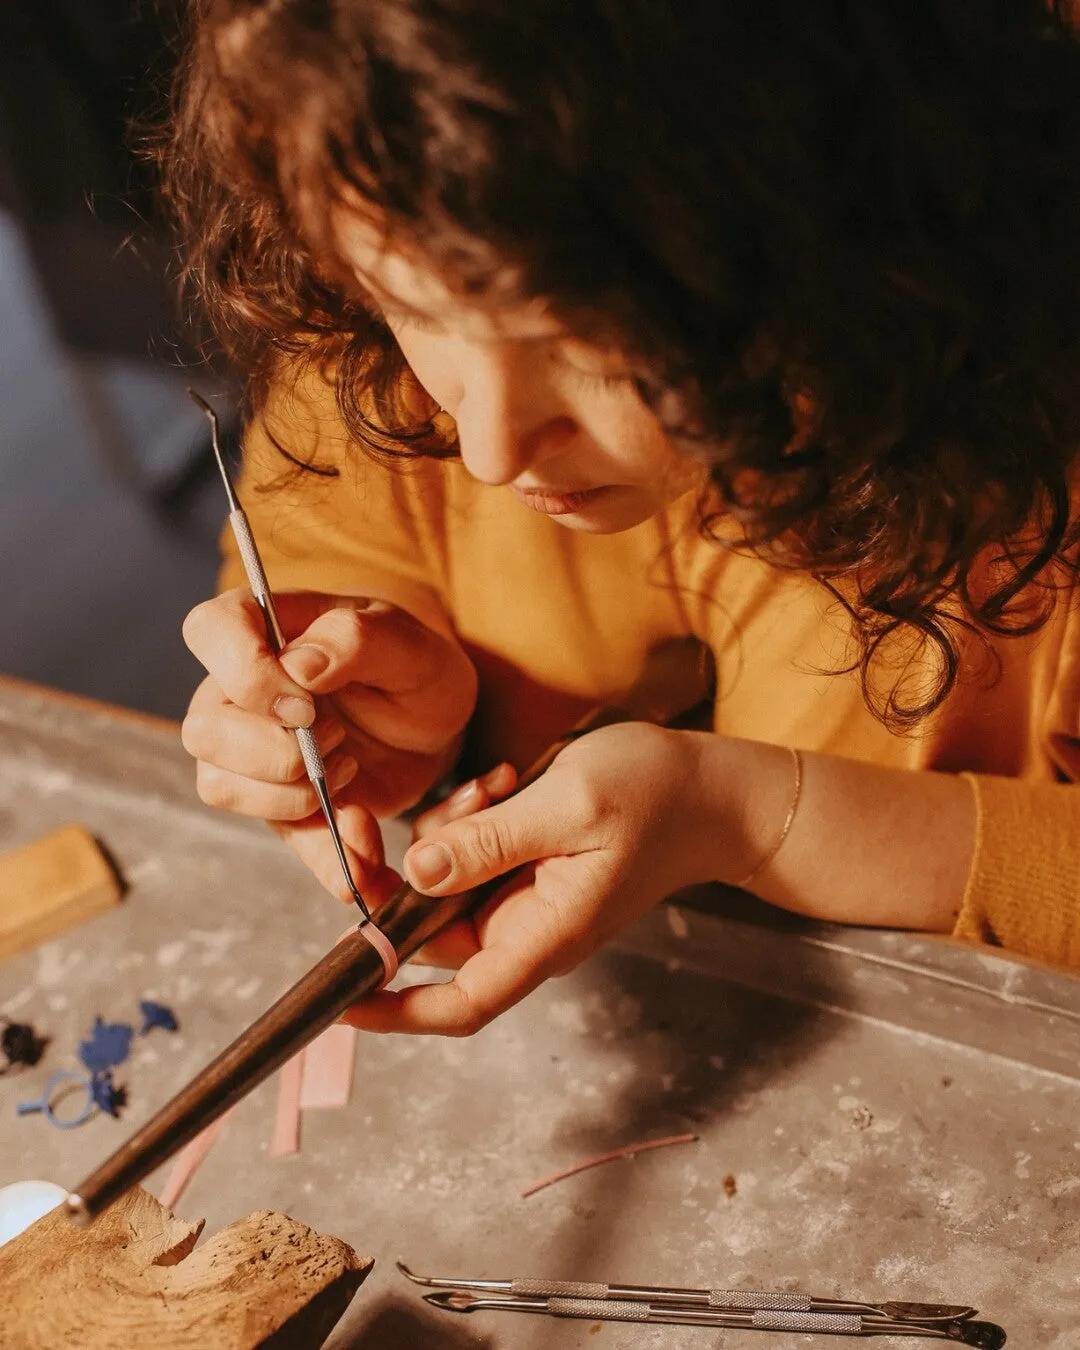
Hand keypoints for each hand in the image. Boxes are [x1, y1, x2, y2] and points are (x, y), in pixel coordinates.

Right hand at [181, 588, 476, 902]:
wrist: (433, 723)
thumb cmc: (412, 665)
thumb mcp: (407, 642)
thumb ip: (355, 639)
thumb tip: (298, 666)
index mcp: (263, 628)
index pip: (210, 631)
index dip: (248, 675)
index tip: (306, 705)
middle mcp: (237, 690)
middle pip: (204, 730)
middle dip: (277, 752)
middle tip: (340, 741)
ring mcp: (247, 751)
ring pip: (221, 787)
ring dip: (295, 797)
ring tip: (352, 774)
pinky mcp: (277, 801)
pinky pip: (278, 836)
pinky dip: (325, 855)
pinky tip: (366, 862)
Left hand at [342, 721, 721, 1036]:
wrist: (710, 789)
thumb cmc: (656, 796)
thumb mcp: (570, 806)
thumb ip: (491, 841)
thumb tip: (416, 873)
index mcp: (545, 933)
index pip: (462, 1002)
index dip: (396, 1011)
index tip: (340, 1001)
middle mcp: (527, 927)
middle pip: (428, 932)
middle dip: (392, 879)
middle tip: (368, 821)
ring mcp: (523, 897)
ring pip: (439, 884)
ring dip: (444, 832)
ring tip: (499, 784)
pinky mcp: (520, 866)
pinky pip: (463, 853)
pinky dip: (466, 816)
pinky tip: (506, 781)